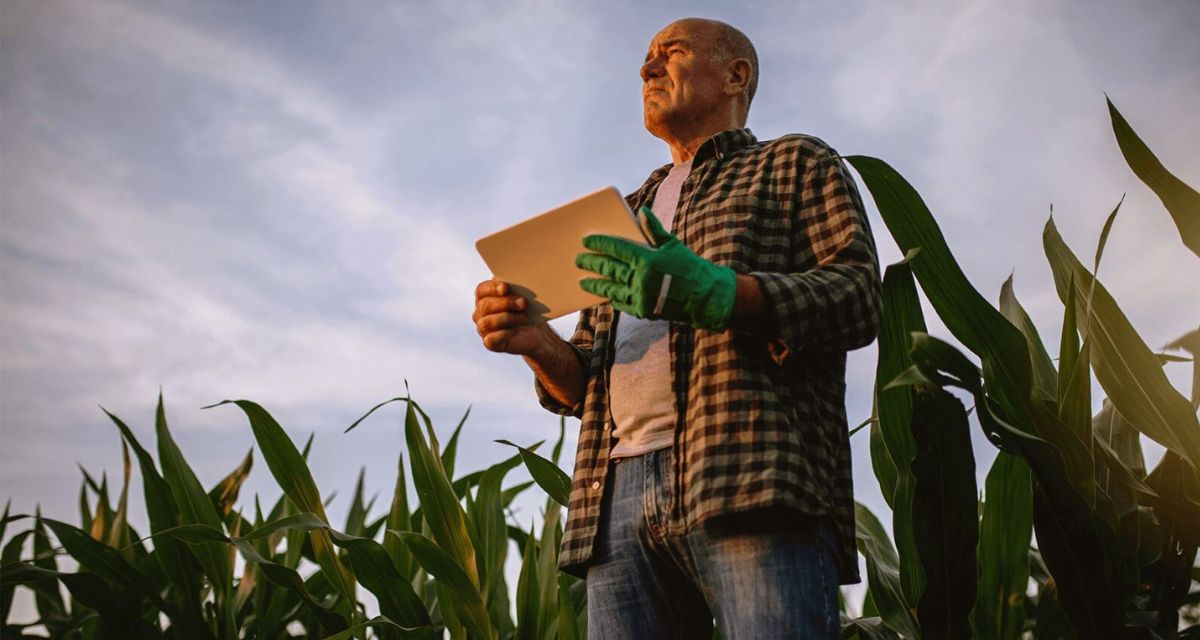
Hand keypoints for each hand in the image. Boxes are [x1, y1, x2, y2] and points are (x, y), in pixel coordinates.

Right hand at [473, 279, 551, 354]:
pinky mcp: (489, 343)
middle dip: (505, 303)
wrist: (533, 333)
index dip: (492, 288)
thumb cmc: (525, 311)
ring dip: (507, 318)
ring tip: (524, 317)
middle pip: (485, 305)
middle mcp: (480, 313)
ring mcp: (483, 329)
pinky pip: (491, 339)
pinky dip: (505, 333)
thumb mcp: (521, 295)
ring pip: (487, 322)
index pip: (481, 290)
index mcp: (485, 297)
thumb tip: (517, 278)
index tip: (506, 287)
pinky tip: (516, 329)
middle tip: (523, 302)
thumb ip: (515, 286)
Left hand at [575, 207, 736, 331]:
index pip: (616, 248)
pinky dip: (612, 297)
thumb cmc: (689, 267)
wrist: (704, 297)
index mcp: (647, 259)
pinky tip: (604, 294)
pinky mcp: (642, 310)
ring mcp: (640, 297)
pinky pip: (621, 303)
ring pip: (610, 288)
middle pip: (608, 269)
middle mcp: (641, 278)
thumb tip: (641, 211)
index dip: (599, 244)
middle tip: (579, 259)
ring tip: (583, 281)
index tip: (587, 241)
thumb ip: (653, 229)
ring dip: (595, 284)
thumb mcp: (672, 245)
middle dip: (591, 263)